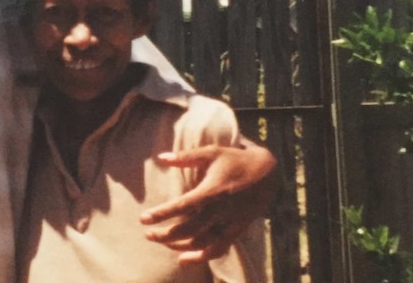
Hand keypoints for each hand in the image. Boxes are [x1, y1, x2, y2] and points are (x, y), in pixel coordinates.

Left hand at [140, 139, 276, 263]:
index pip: (183, 206)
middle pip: (189, 229)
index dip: (162, 214)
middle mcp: (221, 210)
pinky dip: (201, 257)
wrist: (268, 173)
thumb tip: (161, 157)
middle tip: (147, 233)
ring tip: (161, 242)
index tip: (143, 218)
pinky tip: (183, 259)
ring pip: (201, 242)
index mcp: (212, 190)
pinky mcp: (237, 230)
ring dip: (179, 246)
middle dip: (165, 235)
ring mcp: (230, 222)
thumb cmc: (235, 160)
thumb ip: (186, 157)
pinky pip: (218, 249)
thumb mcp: (211, 152)